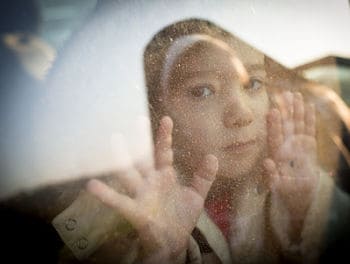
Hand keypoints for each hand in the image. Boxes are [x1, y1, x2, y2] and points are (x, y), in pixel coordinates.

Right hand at [86, 116, 217, 262]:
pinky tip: (92, 185)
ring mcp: (141, 195)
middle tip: (136, 119)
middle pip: (143, 157)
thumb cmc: (180, 217)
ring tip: (113, 140)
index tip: (167, 119)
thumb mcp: (195, 196)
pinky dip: (106, 194)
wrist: (173, 243)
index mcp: (164, 176)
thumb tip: (213, 156)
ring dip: (121, 158)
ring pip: (129, 174)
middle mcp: (150, 182)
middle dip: (140, 140)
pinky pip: (119, 201)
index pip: (164, 153)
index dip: (165, 137)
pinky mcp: (135, 211)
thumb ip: (203, 177)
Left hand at [264, 91, 318, 223]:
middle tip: (285, 94)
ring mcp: (297, 146)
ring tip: (296, 95)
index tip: (272, 111)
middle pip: (286, 126)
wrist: (298, 197)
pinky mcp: (308, 147)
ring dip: (297, 111)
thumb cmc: (287, 194)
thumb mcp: (278, 187)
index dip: (274, 124)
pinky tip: (309, 106)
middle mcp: (286, 148)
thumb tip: (267, 162)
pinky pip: (308, 130)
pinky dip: (309, 119)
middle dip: (286, 111)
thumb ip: (272, 176)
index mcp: (278, 156)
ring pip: (297, 125)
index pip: (275, 137)